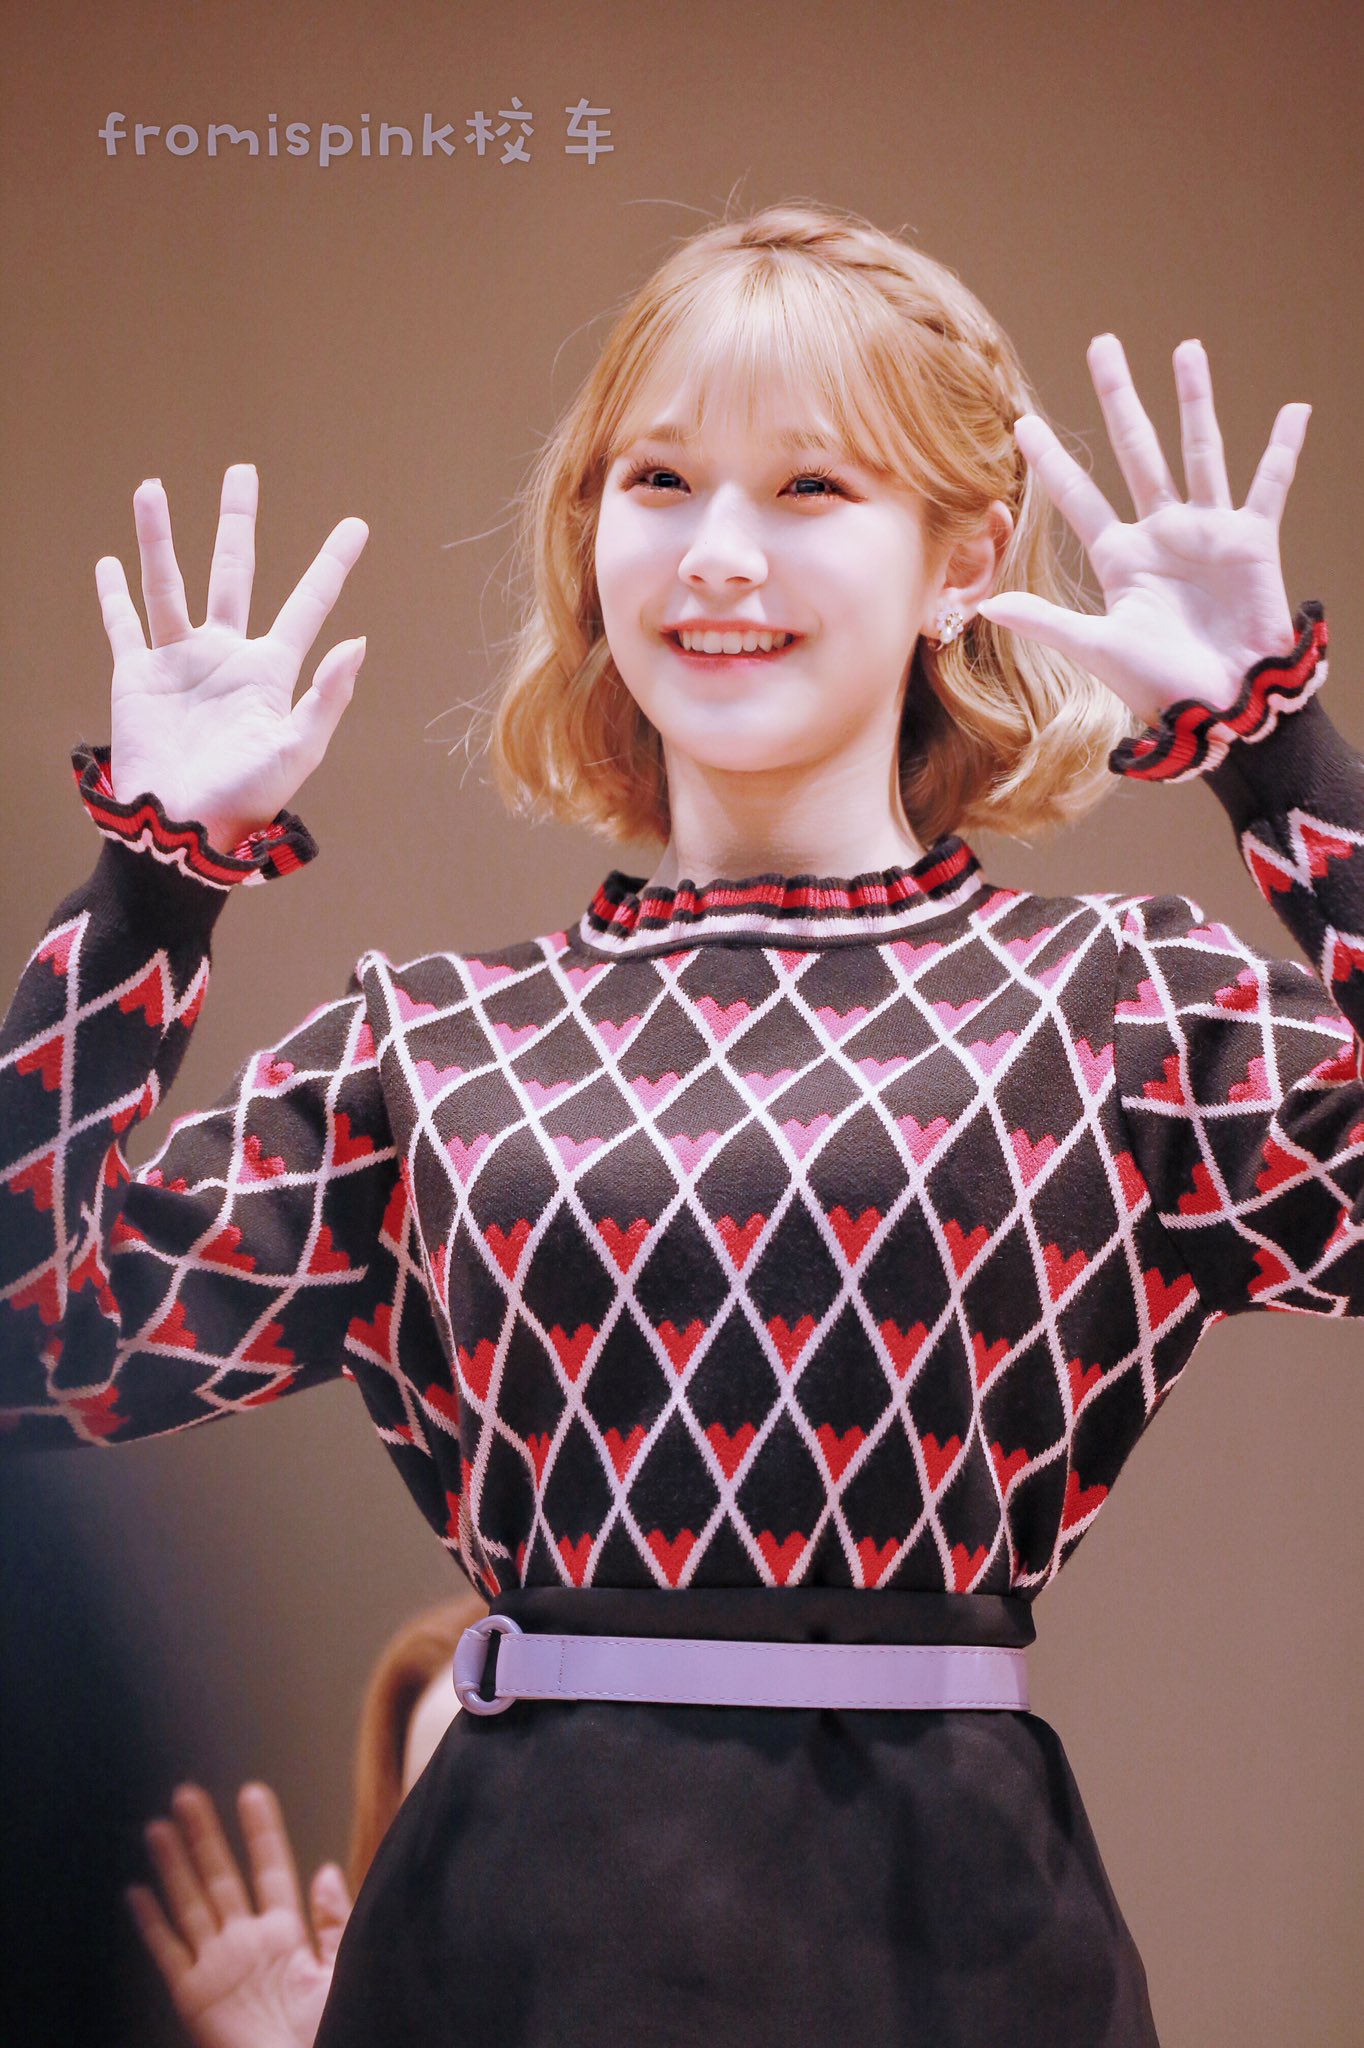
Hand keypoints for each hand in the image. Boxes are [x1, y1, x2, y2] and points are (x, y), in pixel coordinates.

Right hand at [97, 465, 368, 852]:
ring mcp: (180, 663)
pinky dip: (113, 595)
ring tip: (151, 488)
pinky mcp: (137, 678)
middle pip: (233, 572)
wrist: (182, 829)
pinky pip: (124, 627)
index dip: (332, 563)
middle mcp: (226, 656)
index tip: (357, 525)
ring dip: (158, 537)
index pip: (308, 603)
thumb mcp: (298, 750)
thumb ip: (327, 695)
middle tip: (242, 471)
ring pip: (168, 583)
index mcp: (271, 670)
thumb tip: (358, 641)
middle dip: (236, 522)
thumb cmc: (246, 798)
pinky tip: (110, 563)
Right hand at [125, 1781, 350, 2047]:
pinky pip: (168, 1951)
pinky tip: (137, 1893)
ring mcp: (217, 1966)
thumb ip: (333, 1921)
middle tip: (188, 1795)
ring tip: (158, 1828)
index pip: (270, 1868)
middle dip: (205, 1836)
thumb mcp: (340, 1970)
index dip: (261, 1831)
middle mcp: (246, 1943)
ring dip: (174, 1866)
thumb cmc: (330, 2031)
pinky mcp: (194, 1994)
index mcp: (285, 1934)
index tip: (251, 1793)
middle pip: (221, 1877)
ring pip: (190, 1903)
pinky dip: (151, 1923)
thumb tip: (326, 1870)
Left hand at [976, 335, 1309, 726]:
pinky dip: (1283, 448)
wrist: (1222, 707)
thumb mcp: (1098, 648)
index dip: (1052, 461)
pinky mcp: (1252, 541)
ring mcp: (1207, 532)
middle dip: (1120, 399)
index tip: (1023, 422)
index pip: (1077, 497)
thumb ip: (1047, 621)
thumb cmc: (1160, 685)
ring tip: (1186, 348)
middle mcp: (1161, 533)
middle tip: (1103, 344)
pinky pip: (1269, 484)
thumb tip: (987, 606)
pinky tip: (1295, 409)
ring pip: (1198, 451)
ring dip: (1194, 400)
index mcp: (1120, 558)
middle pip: (1136, 451)